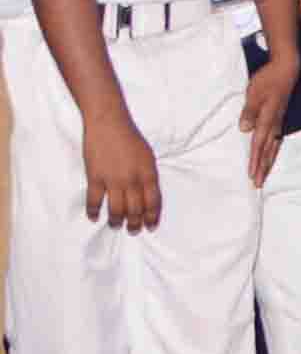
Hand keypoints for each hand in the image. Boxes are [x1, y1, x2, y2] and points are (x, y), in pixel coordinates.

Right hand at [83, 114, 160, 231]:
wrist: (108, 123)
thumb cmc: (130, 138)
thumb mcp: (148, 157)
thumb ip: (148, 176)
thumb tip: (148, 194)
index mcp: (149, 174)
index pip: (154, 203)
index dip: (153, 217)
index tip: (151, 226)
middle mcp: (133, 180)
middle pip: (136, 209)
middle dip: (135, 223)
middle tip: (133, 230)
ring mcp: (113, 180)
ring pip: (116, 209)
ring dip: (116, 221)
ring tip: (116, 226)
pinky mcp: (95, 177)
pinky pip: (94, 200)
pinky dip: (94, 211)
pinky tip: (94, 217)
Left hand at [241, 58, 296, 185]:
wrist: (286, 69)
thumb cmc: (268, 79)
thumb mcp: (254, 93)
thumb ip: (249, 111)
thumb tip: (245, 129)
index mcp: (267, 119)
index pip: (258, 144)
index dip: (255, 161)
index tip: (252, 175)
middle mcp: (275, 124)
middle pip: (267, 151)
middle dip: (262, 168)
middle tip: (257, 184)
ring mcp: (279, 122)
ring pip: (273, 147)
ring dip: (268, 162)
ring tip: (263, 175)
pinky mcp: (280, 119)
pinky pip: (276, 140)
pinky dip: (273, 151)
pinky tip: (271, 155)